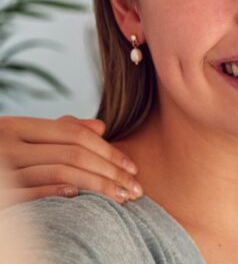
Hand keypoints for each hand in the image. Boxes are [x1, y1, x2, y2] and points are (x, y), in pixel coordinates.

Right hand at [0, 115, 141, 208]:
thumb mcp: (19, 139)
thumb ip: (56, 132)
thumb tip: (99, 126)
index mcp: (15, 127)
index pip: (73, 134)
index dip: (107, 149)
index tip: (133, 167)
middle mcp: (6, 144)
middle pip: (73, 153)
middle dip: (111, 171)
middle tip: (136, 189)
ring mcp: (0, 169)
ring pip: (60, 172)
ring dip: (97, 185)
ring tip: (121, 197)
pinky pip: (31, 192)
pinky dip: (57, 192)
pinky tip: (78, 196)